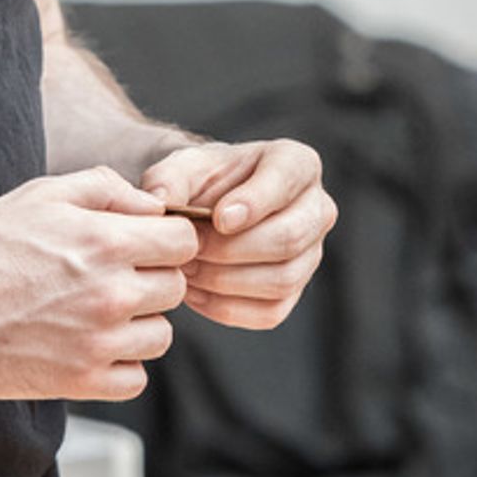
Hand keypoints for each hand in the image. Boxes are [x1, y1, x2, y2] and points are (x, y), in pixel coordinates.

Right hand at [0, 168, 199, 402]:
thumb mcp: (42, 194)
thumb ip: (106, 189)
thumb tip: (152, 207)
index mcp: (106, 241)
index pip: (183, 241)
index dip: (165, 239)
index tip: (142, 246)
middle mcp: (111, 293)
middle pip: (176, 288)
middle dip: (150, 279)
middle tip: (107, 278)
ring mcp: (97, 342)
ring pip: (161, 336)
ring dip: (137, 324)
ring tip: (92, 313)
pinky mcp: (80, 382)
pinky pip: (134, 378)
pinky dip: (118, 365)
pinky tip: (85, 345)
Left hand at [141, 139, 335, 331]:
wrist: (206, 207)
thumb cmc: (202, 180)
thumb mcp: (183, 168)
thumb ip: (169, 178)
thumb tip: (160, 199)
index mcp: (296, 163)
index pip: (286, 181)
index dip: (255, 203)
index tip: (219, 219)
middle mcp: (316, 208)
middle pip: (288, 238)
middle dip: (230, 250)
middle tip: (188, 250)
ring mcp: (311, 253)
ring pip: (281, 279)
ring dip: (225, 281)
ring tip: (186, 270)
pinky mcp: (294, 290)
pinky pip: (270, 312)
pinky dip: (227, 307)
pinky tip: (195, 293)